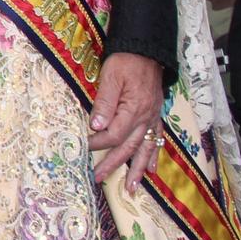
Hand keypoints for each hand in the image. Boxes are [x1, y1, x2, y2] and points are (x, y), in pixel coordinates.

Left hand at [89, 52, 166, 184]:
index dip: (97, 143)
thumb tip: (97, 126)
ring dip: (139, 170)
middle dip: (113, 165)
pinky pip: (157, 140)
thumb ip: (104, 103)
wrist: (146, 50)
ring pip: (146, 149)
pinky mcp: (155, 115)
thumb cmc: (125, 61)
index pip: (114, 135)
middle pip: (128, 147)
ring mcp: (153, 118)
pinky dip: (155, 155)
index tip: (84, 147)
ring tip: (132, 189)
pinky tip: (153, 169)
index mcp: (134, 109)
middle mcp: (146, 118)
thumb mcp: (110, 77)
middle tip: (98, 179)